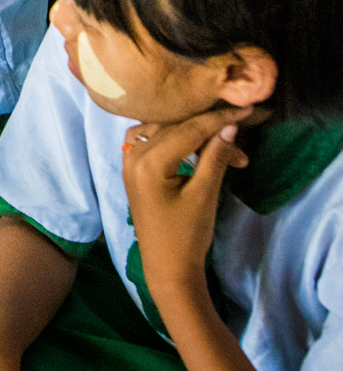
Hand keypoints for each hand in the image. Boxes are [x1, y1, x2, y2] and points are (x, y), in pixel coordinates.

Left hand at [123, 106, 251, 295]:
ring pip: (165, 131)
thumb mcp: (204, 195)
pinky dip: (177, 139)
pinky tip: (198, 147)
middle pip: (175, 127)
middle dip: (210, 130)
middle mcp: (133, 155)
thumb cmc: (186, 235)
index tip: (246, 109)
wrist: (167, 266)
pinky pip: (154, 140)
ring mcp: (129, 160)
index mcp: (147, 162)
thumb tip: (229, 125)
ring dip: (196, 136)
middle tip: (241, 139)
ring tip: (226, 152)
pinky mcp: (134, 168)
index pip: (187, 130)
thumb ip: (214, 157)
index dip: (218, 118)